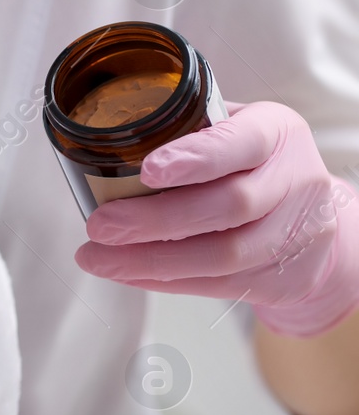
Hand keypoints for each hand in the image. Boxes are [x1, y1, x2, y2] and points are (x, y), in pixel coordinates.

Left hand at [75, 100, 358, 336]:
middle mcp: (295, 182)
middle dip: (156, 219)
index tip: (146, 170)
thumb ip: (187, 129)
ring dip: (151, 260)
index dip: (196, 159)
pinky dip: (164, 281)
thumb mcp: (235, 128)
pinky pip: (217, 285)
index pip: (242, 143)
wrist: (315, 222)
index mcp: (277, 133)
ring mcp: (295, 235)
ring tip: (98, 257)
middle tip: (101, 224)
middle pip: (229, 207)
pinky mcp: (282, 278)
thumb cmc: (254, 165)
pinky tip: (125, 273)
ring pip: (224, 255)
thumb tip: (108, 138)